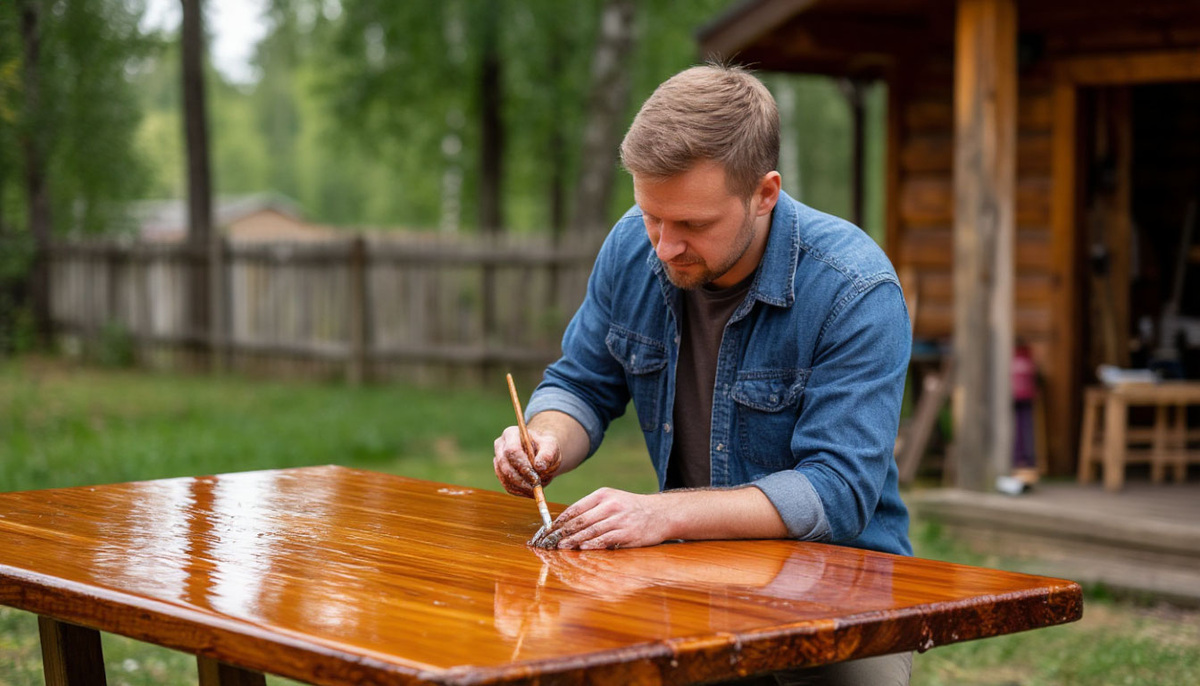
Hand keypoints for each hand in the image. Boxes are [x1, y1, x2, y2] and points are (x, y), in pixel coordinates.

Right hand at [492, 425, 561, 496]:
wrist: (541, 453)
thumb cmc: (545, 447)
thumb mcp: (551, 447)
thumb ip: (547, 454)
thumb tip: (539, 466)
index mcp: (511, 434)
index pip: (512, 450)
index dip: (522, 465)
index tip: (535, 477)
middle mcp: (500, 446)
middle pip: (505, 465)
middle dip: (521, 479)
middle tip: (536, 486)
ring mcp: (498, 460)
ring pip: (504, 477)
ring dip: (521, 487)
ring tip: (536, 489)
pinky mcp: (500, 473)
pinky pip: (506, 485)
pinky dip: (519, 491)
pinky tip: (530, 491)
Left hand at [547, 488, 672, 549]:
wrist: (661, 513)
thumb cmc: (631, 508)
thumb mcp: (612, 499)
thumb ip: (591, 508)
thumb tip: (566, 522)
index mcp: (603, 495)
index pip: (576, 508)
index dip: (560, 520)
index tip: (548, 530)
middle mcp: (611, 505)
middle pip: (581, 520)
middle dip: (562, 532)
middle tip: (549, 541)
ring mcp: (620, 519)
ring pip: (591, 530)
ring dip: (574, 540)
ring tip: (560, 546)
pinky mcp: (628, 533)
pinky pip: (606, 539)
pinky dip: (592, 544)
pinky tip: (582, 548)